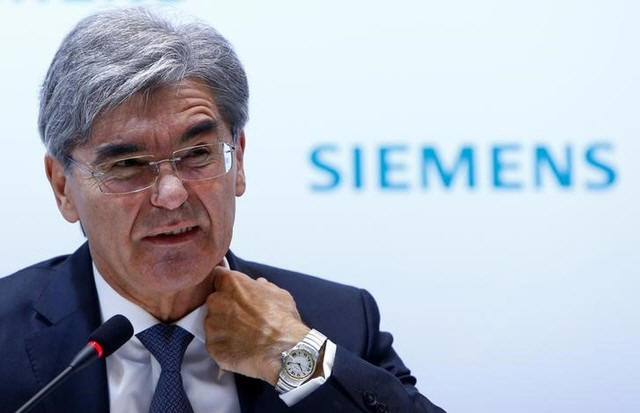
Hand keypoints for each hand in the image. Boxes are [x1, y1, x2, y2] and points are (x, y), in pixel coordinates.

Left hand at [204, 266, 309, 384]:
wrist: (284, 351)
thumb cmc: (283, 320)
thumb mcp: (279, 294)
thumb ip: (263, 286)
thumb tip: (259, 285)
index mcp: (231, 283)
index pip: (218, 276)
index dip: (227, 285)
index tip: (234, 292)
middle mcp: (216, 302)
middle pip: (214, 301)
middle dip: (225, 307)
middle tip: (242, 317)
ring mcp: (211, 325)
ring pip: (213, 323)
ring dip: (223, 327)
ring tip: (243, 335)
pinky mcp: (212, 346)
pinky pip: (215, 343)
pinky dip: (225, 346)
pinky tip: (240, 348)